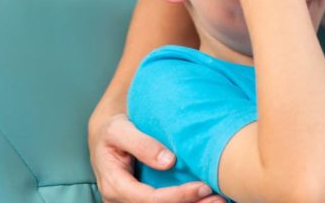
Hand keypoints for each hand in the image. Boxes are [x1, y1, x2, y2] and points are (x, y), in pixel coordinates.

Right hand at [89, 113, 222, 202]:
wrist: (105, 137)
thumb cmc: (112, 131)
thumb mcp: (119, 130)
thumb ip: (141, 143)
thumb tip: (168, 161)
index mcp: (115, 185)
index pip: (148, 199)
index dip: (177, 196)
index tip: (203, 186)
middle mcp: (121, 200)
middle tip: (220, 199)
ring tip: (218, 200)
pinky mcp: (141, 201)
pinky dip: (185, 202)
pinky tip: (204, 198)